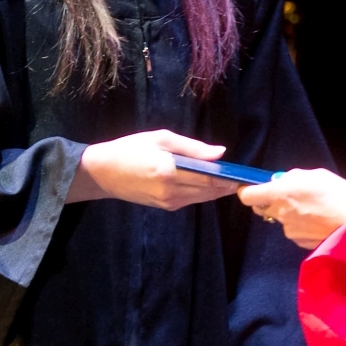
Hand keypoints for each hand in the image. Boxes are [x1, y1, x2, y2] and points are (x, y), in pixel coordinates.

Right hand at [67, 131, 239, 209]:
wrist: (103, 172)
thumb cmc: (130, 149)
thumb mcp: (161, 138)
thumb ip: (192, 147)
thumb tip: (220, 152)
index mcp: (169, 171)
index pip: (208, 177)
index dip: (228, 177)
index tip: (243, 173)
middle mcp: (170, 190)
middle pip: (208, 191)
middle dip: (226, 185)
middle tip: (242, 177)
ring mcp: (168, 202)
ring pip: (202, 198)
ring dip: (216, 190)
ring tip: (229, 179)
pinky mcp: (165, 207)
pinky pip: (191, 200)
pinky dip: (202, 192)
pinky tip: (208, 183)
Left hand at [237, 167, 345, 248]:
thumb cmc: (339, 197)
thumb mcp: (317, 175)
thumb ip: (294, 177)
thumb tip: (283, 180)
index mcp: (280, 194)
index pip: (248, 196)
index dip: (248, 191)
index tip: (254, 187)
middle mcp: (280, 214)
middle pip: (263, 208)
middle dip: (272, 201)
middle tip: (290, 195)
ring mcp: (289, 230)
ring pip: (281, 219)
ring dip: (290, 213)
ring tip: (314, 208)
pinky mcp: (299, 242)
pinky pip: (294, 230)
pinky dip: (301, 224)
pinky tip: (319, 219)